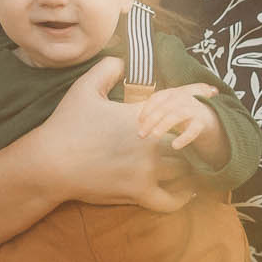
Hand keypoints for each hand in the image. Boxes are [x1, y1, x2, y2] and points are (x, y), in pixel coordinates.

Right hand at [17, 57, 194, 213]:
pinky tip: (184, 192)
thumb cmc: (66, 125)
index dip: (197, 95)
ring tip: (194, 162)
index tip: (210, 92)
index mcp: (140, 116)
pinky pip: (171, 201)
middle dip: (192, 135)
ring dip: (189, 165)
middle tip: (199, 135)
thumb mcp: (84, 89)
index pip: (179, 102)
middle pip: (187, 138)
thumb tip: (121, 60)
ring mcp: (146, 170)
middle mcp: (149, 143)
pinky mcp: (138, 193)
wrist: (51, 164)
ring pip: (184, 169)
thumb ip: (106, 69)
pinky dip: (181, 198)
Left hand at [135, 85, 220, 152]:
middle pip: (164, 108)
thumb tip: (139, 122)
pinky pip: (193, 130)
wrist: (209, 117)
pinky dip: (184, 137)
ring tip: (154, 136)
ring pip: (176, 116)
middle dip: (151, 121)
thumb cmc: (183, 113)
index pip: (157, 98)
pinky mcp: (202, 121)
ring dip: (163, 125)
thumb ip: (156, 111)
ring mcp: (193, 109)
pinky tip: (175, 145)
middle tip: (141, 135)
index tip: (139, 122)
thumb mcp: (169, 108)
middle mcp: (183, 98)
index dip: (146, 110)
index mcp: (173, 93)